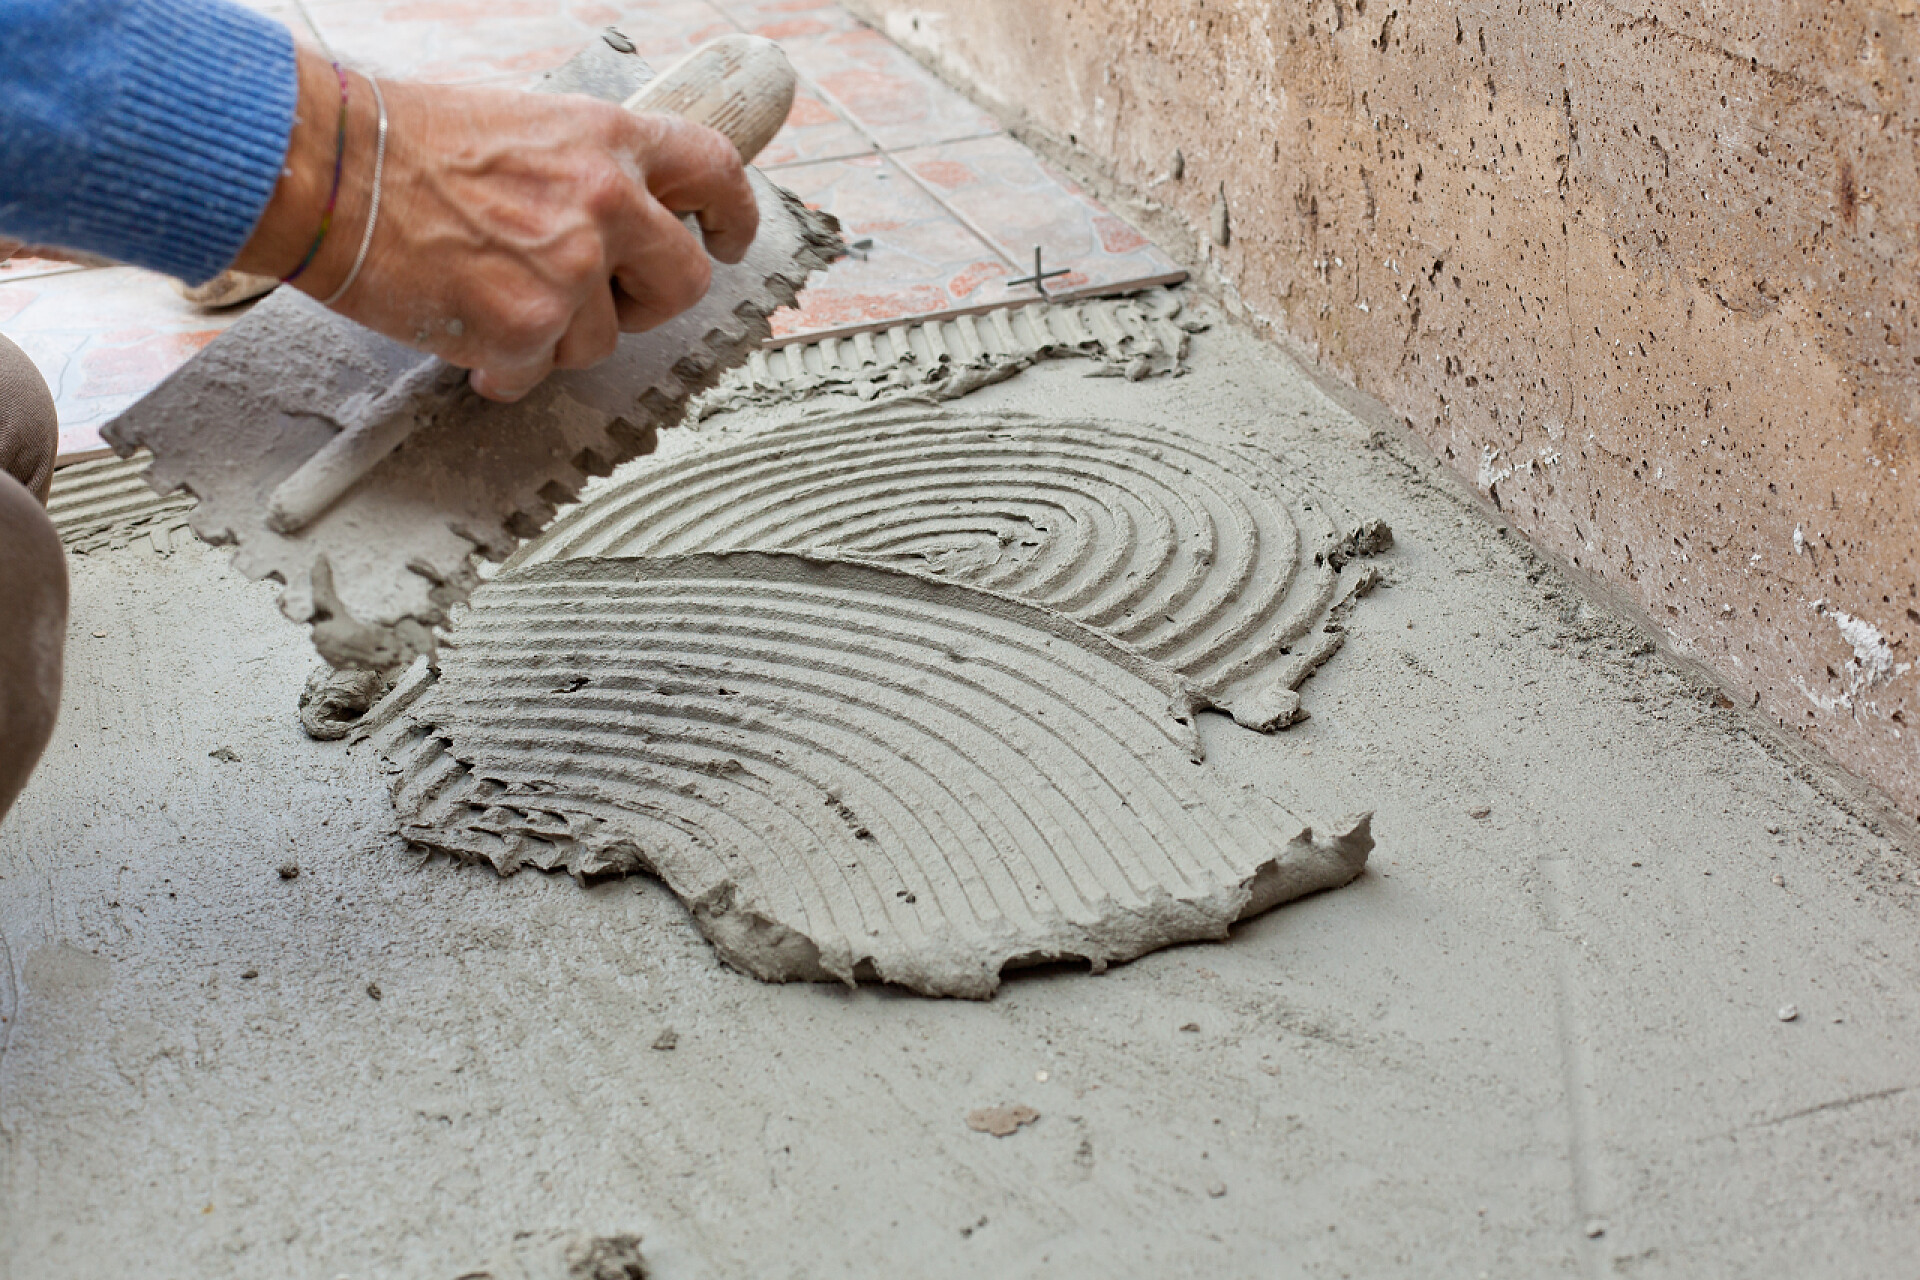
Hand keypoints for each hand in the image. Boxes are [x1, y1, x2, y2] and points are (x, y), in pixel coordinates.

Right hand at [234, 47, 758, 401]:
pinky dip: (503, 368)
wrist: (326, 166)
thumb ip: (582, 169)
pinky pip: (537, 373)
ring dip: (553, 334)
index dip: (734, 214)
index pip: (713, 171)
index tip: (730, 239)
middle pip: (684, 281)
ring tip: (488, 293)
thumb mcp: (521, 124)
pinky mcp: (527, 327)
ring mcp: (570, 270)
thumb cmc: (401, 140)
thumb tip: (615, 214)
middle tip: (604, 302)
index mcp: (608, 140)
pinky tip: (464, 330)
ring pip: (602, 340)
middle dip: (649, 303)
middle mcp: (604, 203)